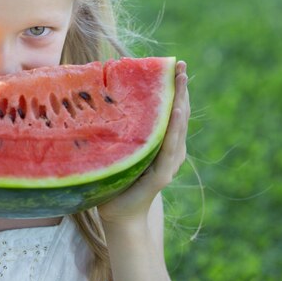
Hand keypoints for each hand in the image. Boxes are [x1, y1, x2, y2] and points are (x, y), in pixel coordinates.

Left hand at [98, 60, 189, 224]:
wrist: (116, 215)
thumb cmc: (113, 181)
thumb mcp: (118, 149)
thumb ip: (119, 130)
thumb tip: (99, 98)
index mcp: (160, 143)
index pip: (171, 111)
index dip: (174, 88)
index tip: (175, 65)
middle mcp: (170, 151)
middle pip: (179, 114)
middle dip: (181, 89)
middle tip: (182, 65)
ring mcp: (168, 163)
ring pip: (178, 126)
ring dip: (181, 102)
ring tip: (181, 80)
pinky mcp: (162, 174)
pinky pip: (169, 147)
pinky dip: (173, 128)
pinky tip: (175, 112)